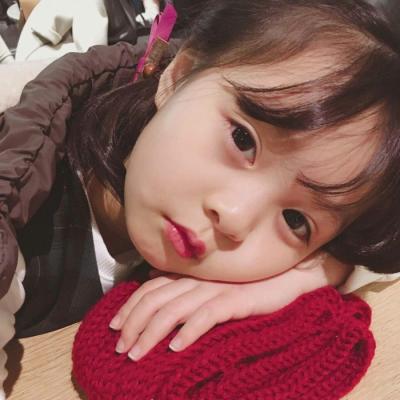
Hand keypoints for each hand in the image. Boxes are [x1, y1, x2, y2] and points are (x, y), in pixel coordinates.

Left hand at [109, 273, 254, 360]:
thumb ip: (183, 280)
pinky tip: (175, 348)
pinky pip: (206, 315)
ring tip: (137, 354)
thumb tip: (154, 276)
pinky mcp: (235, 300)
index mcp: (191, 275)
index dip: (130, 306)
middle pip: (156, 299)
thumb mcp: (211, 281)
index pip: (151, 288)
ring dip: (152, 333)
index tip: (115, 326)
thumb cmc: (246, 283)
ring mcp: (216, 289)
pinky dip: (188, 331)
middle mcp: (198, 280)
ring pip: (174, 309)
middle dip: (134, 324)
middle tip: (120, 348)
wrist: (284, 278)